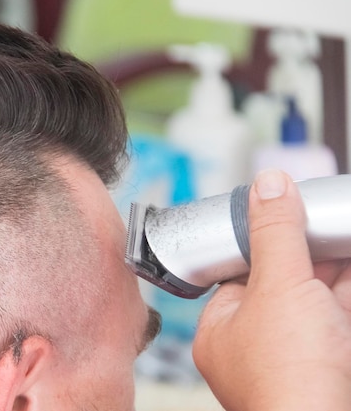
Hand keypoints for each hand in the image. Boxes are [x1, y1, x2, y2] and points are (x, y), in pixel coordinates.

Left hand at [193, 170, 350, 410]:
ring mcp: (296, 356)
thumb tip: (268, 183)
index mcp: (223, 330)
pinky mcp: (331, 364)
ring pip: (317, 299)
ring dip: (333, 266)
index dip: (263, 241)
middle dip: (308, 249)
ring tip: (338, 229)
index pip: (239, 272)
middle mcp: (256, 345)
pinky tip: (350, 258)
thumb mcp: (278, 287)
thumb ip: (275, 235)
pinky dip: (347, 290)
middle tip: (320, 213)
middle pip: (282, 282)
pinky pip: (339, 316)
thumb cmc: (289, 376)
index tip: (283, 210)